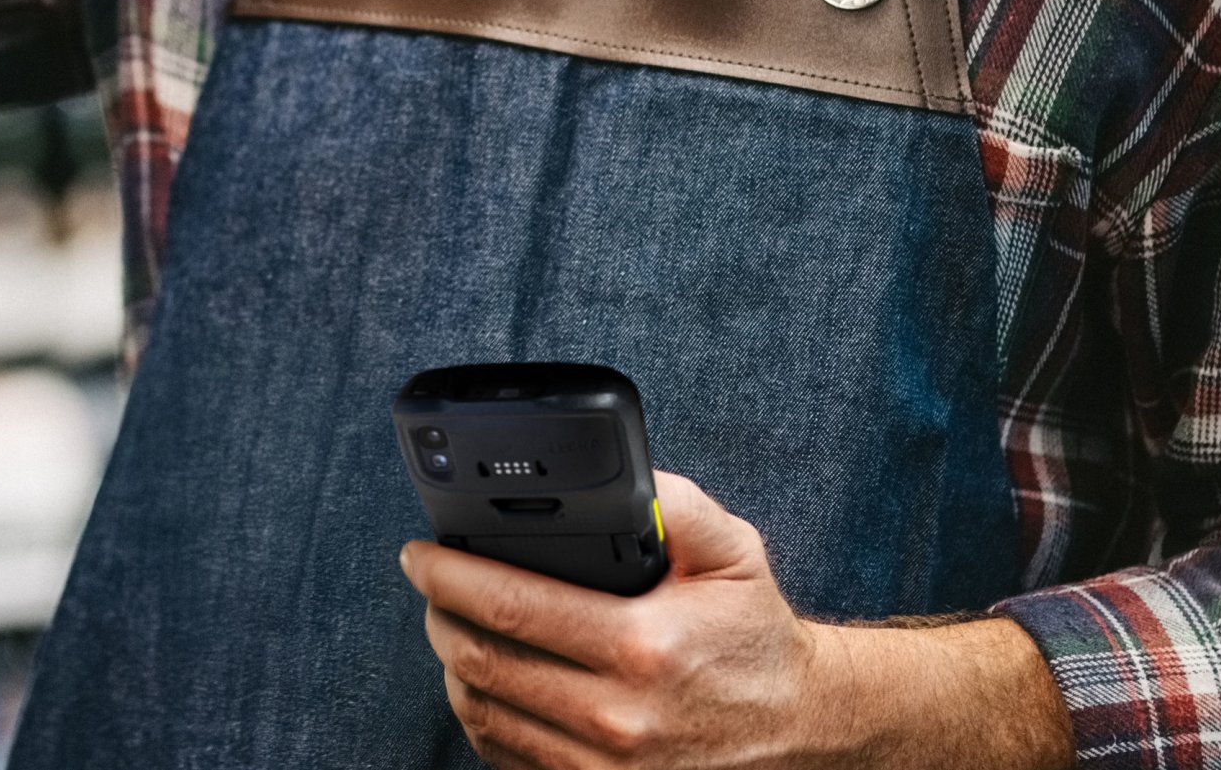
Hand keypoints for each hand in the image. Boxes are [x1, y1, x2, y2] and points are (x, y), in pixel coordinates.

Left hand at [400, 472, 1069, 769]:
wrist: (798, 725)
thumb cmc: (755, 636)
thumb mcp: (734, 553)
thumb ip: (677, 506)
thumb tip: (624, 479)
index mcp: (643, 645)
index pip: (511, 605)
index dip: (449, 574)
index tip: (422, 553)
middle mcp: (618, 716)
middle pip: (482, 661)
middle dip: (439, 614)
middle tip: (431, 582)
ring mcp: (605, 765)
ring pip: (483, 712)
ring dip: (453, 662)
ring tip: (453, 623)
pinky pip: (506, 754)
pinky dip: (482, 714)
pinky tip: (486, 678)